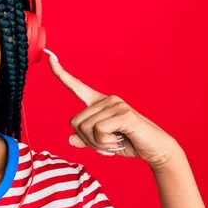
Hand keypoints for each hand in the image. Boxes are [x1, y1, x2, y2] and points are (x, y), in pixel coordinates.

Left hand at [46, 52, 182, 168]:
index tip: (50, 57)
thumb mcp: (102, 143)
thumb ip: (86, 139)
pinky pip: (98, 131)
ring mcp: (115, 105)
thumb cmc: (129, 142)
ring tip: (115, 142)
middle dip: (87, 140)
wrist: (157, 150)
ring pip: (85, 128)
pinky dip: (105, 144)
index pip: (76, 86)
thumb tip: (70, 140)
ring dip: (97, 144)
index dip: (61, 74)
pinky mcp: (123, 114)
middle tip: (107, 144)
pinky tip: (119, 142)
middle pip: (75, 122)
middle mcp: (106, 100)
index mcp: (99, 103)